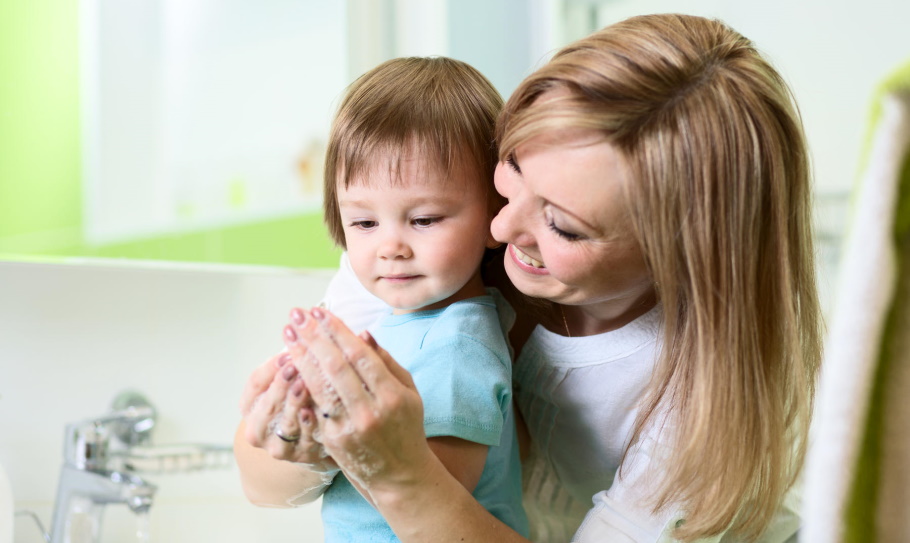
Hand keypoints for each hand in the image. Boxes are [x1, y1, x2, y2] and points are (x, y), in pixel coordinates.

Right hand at [238, 349, 337, 473]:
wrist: (311, 442)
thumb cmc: (300, 400)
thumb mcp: (289, 381)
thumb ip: (291, 362)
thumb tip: (301, 332)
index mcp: (251, 406)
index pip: (255, 384)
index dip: (270, 368)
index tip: (286, 351)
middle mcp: (258, 429)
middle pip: (266, 404)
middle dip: (280, 383)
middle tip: (294, 364)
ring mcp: (278, 446)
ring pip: (283, 423)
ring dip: (294, 401)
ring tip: (305, 383)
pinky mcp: (300, 456)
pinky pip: (303, 440)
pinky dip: (308, 425)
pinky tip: (314, 410)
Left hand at [283, 307, 434, 495]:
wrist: (400, 474)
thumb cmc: (406, 426)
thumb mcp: (408, 391)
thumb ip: (386, 361)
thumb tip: (362, 333)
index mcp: (392, 395)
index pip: (359, 354)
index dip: (337, 330)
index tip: (319, 311)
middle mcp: (370, 410)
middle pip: (335, 366)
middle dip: (314, 337)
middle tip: (297, 315)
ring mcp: (349, 427)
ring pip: (319, 385)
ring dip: (300, 356)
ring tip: (288, 334)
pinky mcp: (333, 440)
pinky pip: (313, 405)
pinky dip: (301, 383)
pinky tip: (290, 365)